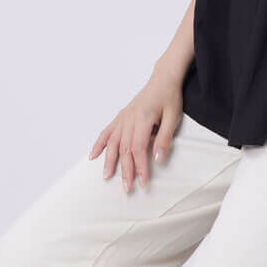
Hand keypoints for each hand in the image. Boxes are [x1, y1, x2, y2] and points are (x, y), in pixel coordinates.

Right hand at [88, 70, 184, 192]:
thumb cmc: (169, 96)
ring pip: (113, 142)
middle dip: (125, 169)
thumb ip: (165, 138)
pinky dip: (99, 144)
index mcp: (143, 118)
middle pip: (125, 148)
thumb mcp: (173, 117)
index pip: (139, 148)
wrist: (163, 79)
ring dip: (109, 160)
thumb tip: (158, 159)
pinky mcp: (121, 116)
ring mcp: (123, 117)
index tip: (142, 182)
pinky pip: (107, 131)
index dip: (140, 166)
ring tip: (106, 176)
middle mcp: (130, 118)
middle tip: (126, 187)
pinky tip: (93, 155)